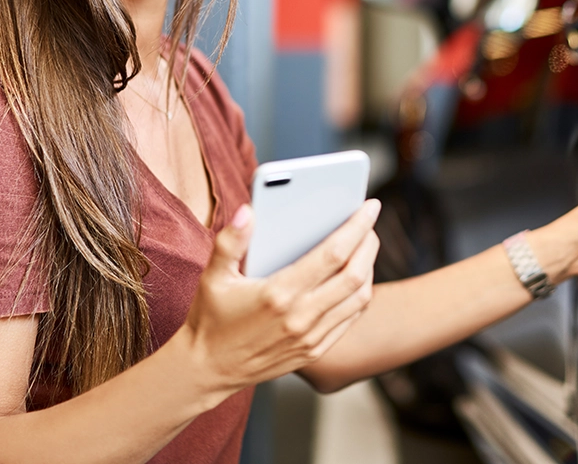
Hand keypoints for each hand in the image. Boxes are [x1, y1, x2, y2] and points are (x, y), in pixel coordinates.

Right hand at [180, 199, 380, 397]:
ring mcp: (310, 338)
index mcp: (279, 294)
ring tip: (365, 246)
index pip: (333, 253)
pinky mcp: (314, 351)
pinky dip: (360, 294)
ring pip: (359, 298)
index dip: (357, 226)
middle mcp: (300, 317)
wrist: (207, 370)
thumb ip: (231, 241)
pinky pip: (350, 319)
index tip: (370, 206)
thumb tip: (247, 211)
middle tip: (370, 223)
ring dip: (369, 268)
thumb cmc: (211, 317)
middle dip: (369, 243)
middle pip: (355, 275)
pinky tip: (356, 277)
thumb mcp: (213, 276)